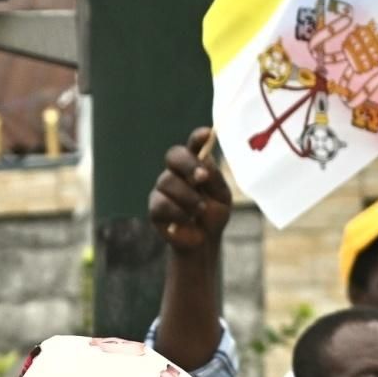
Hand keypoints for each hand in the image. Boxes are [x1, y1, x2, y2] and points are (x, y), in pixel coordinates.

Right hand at [149, 126, 232, 253]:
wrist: (204, 242)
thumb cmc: (214, 215)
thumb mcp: (222, 197)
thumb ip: (214, 180)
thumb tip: (204, 164)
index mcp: (196, 164)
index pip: (194, 145)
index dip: (198, 138)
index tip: (207, 134)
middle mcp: (177, 172)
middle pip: (174, 155)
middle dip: (188, 164)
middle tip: (202, 178)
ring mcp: (163, 188)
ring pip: (167, 181)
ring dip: (187, 196)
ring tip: (201, 210)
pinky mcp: (155, 208)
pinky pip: (161, 204)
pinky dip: (177, 212)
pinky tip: (187, 220)